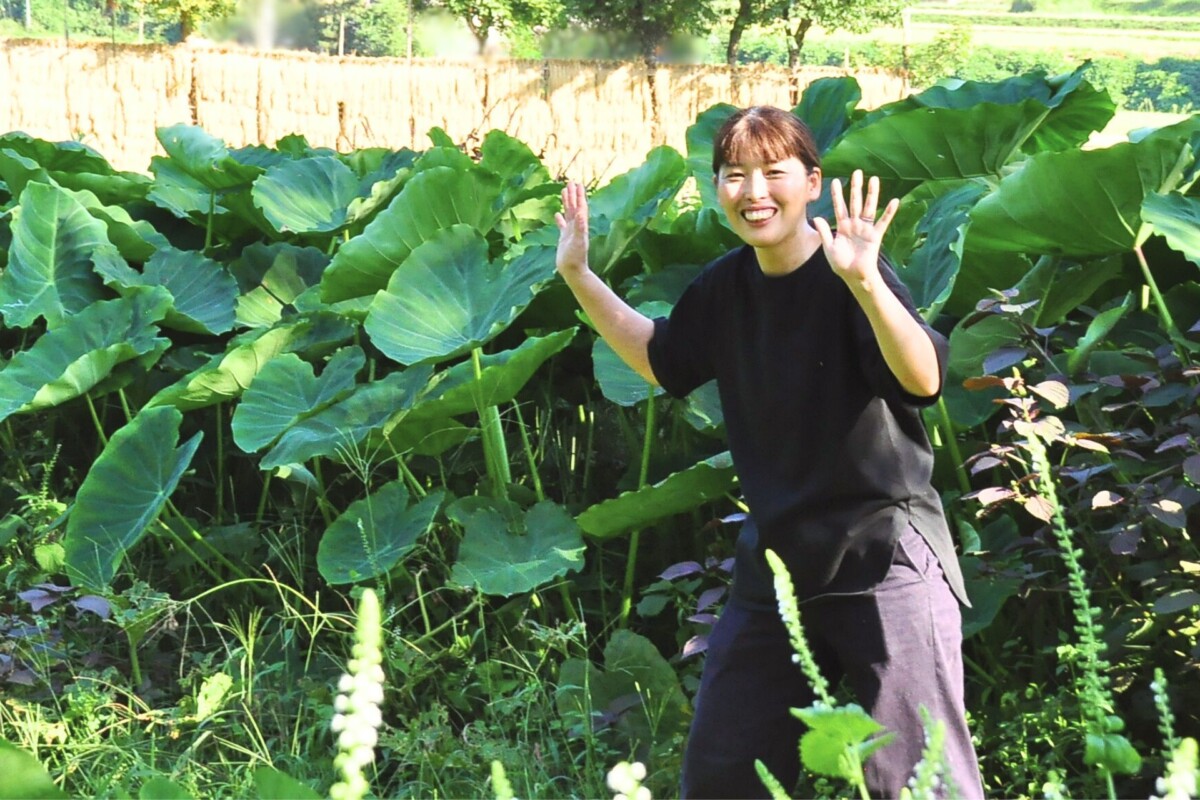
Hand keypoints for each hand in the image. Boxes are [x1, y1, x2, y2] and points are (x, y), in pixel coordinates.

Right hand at [555, 181, 589, 278]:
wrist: (572, 271)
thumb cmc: (576, 257)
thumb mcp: (578, 241)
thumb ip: (580, 227)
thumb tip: (581, 214)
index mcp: (581, 226)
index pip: (580, 207)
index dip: (579, 195)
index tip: (577, 184)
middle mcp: (577, 227)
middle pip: (575, 207)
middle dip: (573, 195)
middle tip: (570, 182)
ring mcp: (570, 232)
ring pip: (568, 213)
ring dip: (567, 203)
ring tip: (564, 192)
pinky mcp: (564, 238)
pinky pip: (562, 225)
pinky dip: (560, 219)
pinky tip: (557, 214)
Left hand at [812, 170, 898, 285]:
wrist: (853, 277)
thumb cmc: (841, 264)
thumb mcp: (829, 247)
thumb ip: (823, 232)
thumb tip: (817, 217)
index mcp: (842, 226)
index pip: (839, 206)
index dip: (837, 195)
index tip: (836, 181)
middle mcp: (855, 224)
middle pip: (855, 202)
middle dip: (856, 187)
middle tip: (857, 172)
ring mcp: (865, 229)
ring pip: (869, 207)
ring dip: (872, 194)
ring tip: (874, 179)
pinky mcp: (875, 236)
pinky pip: (883, 222)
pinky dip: (889, 212)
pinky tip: (895, 201)